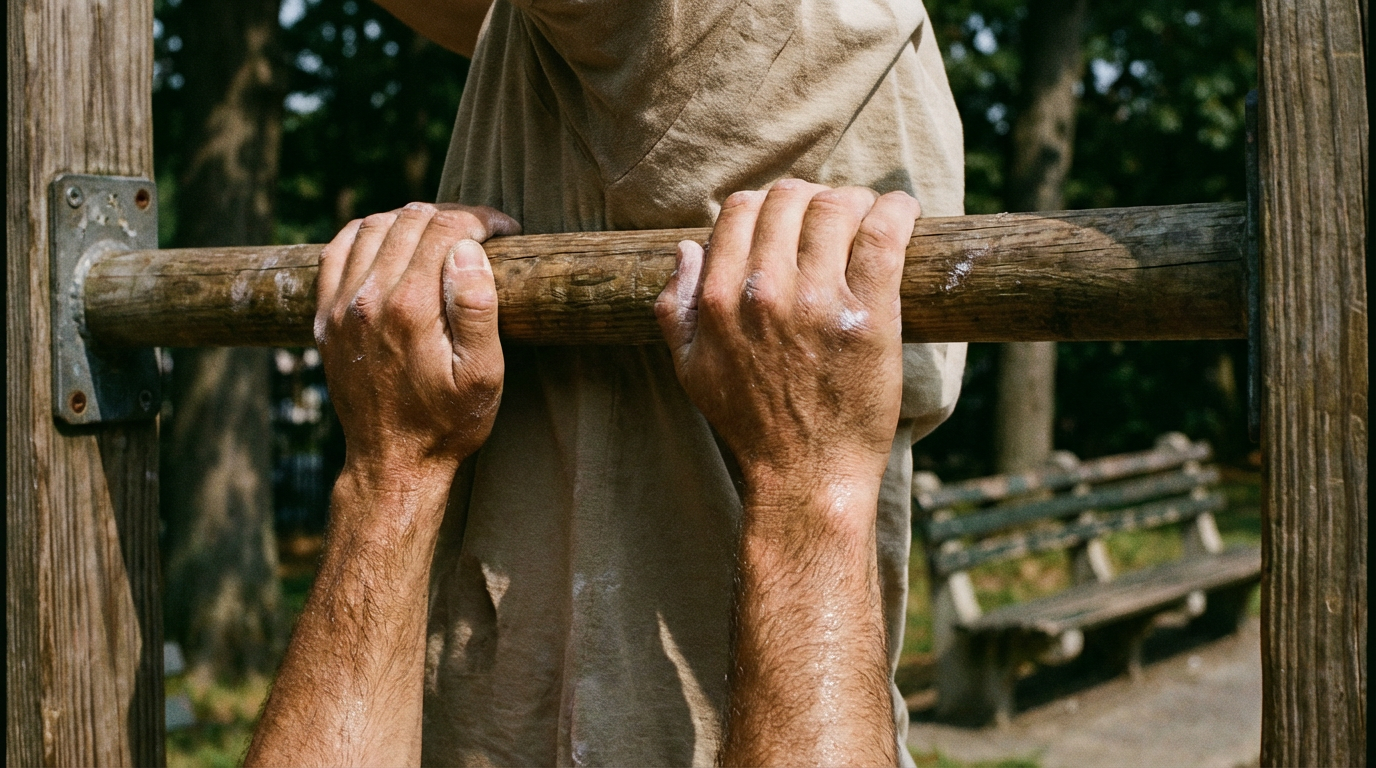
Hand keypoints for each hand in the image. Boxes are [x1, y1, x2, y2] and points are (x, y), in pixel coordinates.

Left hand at [314, 202, 520, 487]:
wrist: (392, 462)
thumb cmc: (447, 423)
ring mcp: (340, 305)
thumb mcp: (483, 376)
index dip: (482, 220)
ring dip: (411, 220)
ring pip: (373, 225)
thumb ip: (477, 310)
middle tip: (482, 233)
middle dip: (453, 216)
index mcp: (410, 307)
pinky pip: (337, 248)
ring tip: (442, 236)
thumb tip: (468, 250)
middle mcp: (368, 297)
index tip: (506, 230)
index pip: (446, 228)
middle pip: (410, 220)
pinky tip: (392, 242)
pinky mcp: (325, 316)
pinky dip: (367, 232)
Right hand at [655, 179, 918, 499]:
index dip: (768, 202)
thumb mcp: (690, 370)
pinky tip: (902, 210)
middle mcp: (765, 292)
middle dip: (812, 196)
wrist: (806, 475)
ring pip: (837, 207)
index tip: (790, 215)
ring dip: (855, 199)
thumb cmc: (750, 424)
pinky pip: (884, 235)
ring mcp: (819, 302)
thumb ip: (676, 307)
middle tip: (832, 212)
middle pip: (790, 199)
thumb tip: (686, 247)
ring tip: (867, 213)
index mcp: (719, 298)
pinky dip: (896, 210)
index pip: (742, 208)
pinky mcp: (870, 316)